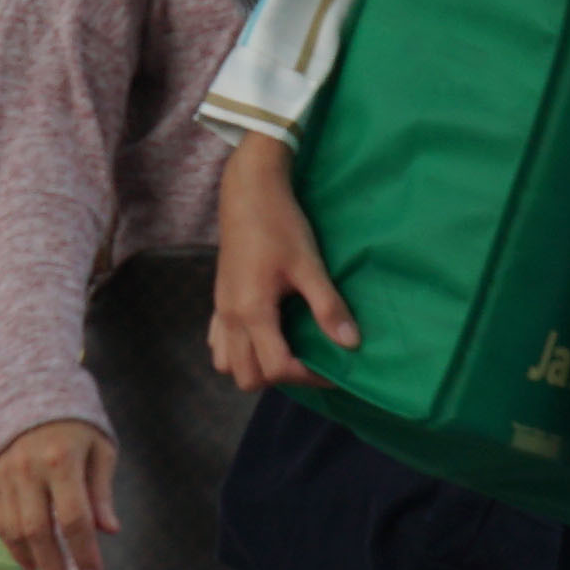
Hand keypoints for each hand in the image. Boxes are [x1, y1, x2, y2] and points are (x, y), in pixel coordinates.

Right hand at [0, 419, 117, 569]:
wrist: (32, 387)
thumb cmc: (77, 422)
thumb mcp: (101, 448)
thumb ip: (101, 492)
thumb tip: (109, 532)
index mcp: (62, 460)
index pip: (74, 519)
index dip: (84, 552)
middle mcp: (29, 469)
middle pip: (40, 531)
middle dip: (54, 567)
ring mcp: (6, 474)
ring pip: (14, 530)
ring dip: (31, 561)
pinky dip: (13, 545)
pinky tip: (28, 561)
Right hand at [209, 135, 342, 391]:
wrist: (248, 192)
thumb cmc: (280, 225)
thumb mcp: (309, 265)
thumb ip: (328, 306)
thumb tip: (351, 343)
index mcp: (252, 312)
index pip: (277, 369)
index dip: (309, 376)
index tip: (334, 367)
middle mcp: (231, 318)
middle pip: (248, 377)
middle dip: (280, 376)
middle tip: (310, 359)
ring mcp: (220, 310)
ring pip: (227, 364)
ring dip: (255, 366)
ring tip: (286, 349)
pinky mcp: (218, 299)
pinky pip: (219, 342)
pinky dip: (239, 350)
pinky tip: (263, 334)